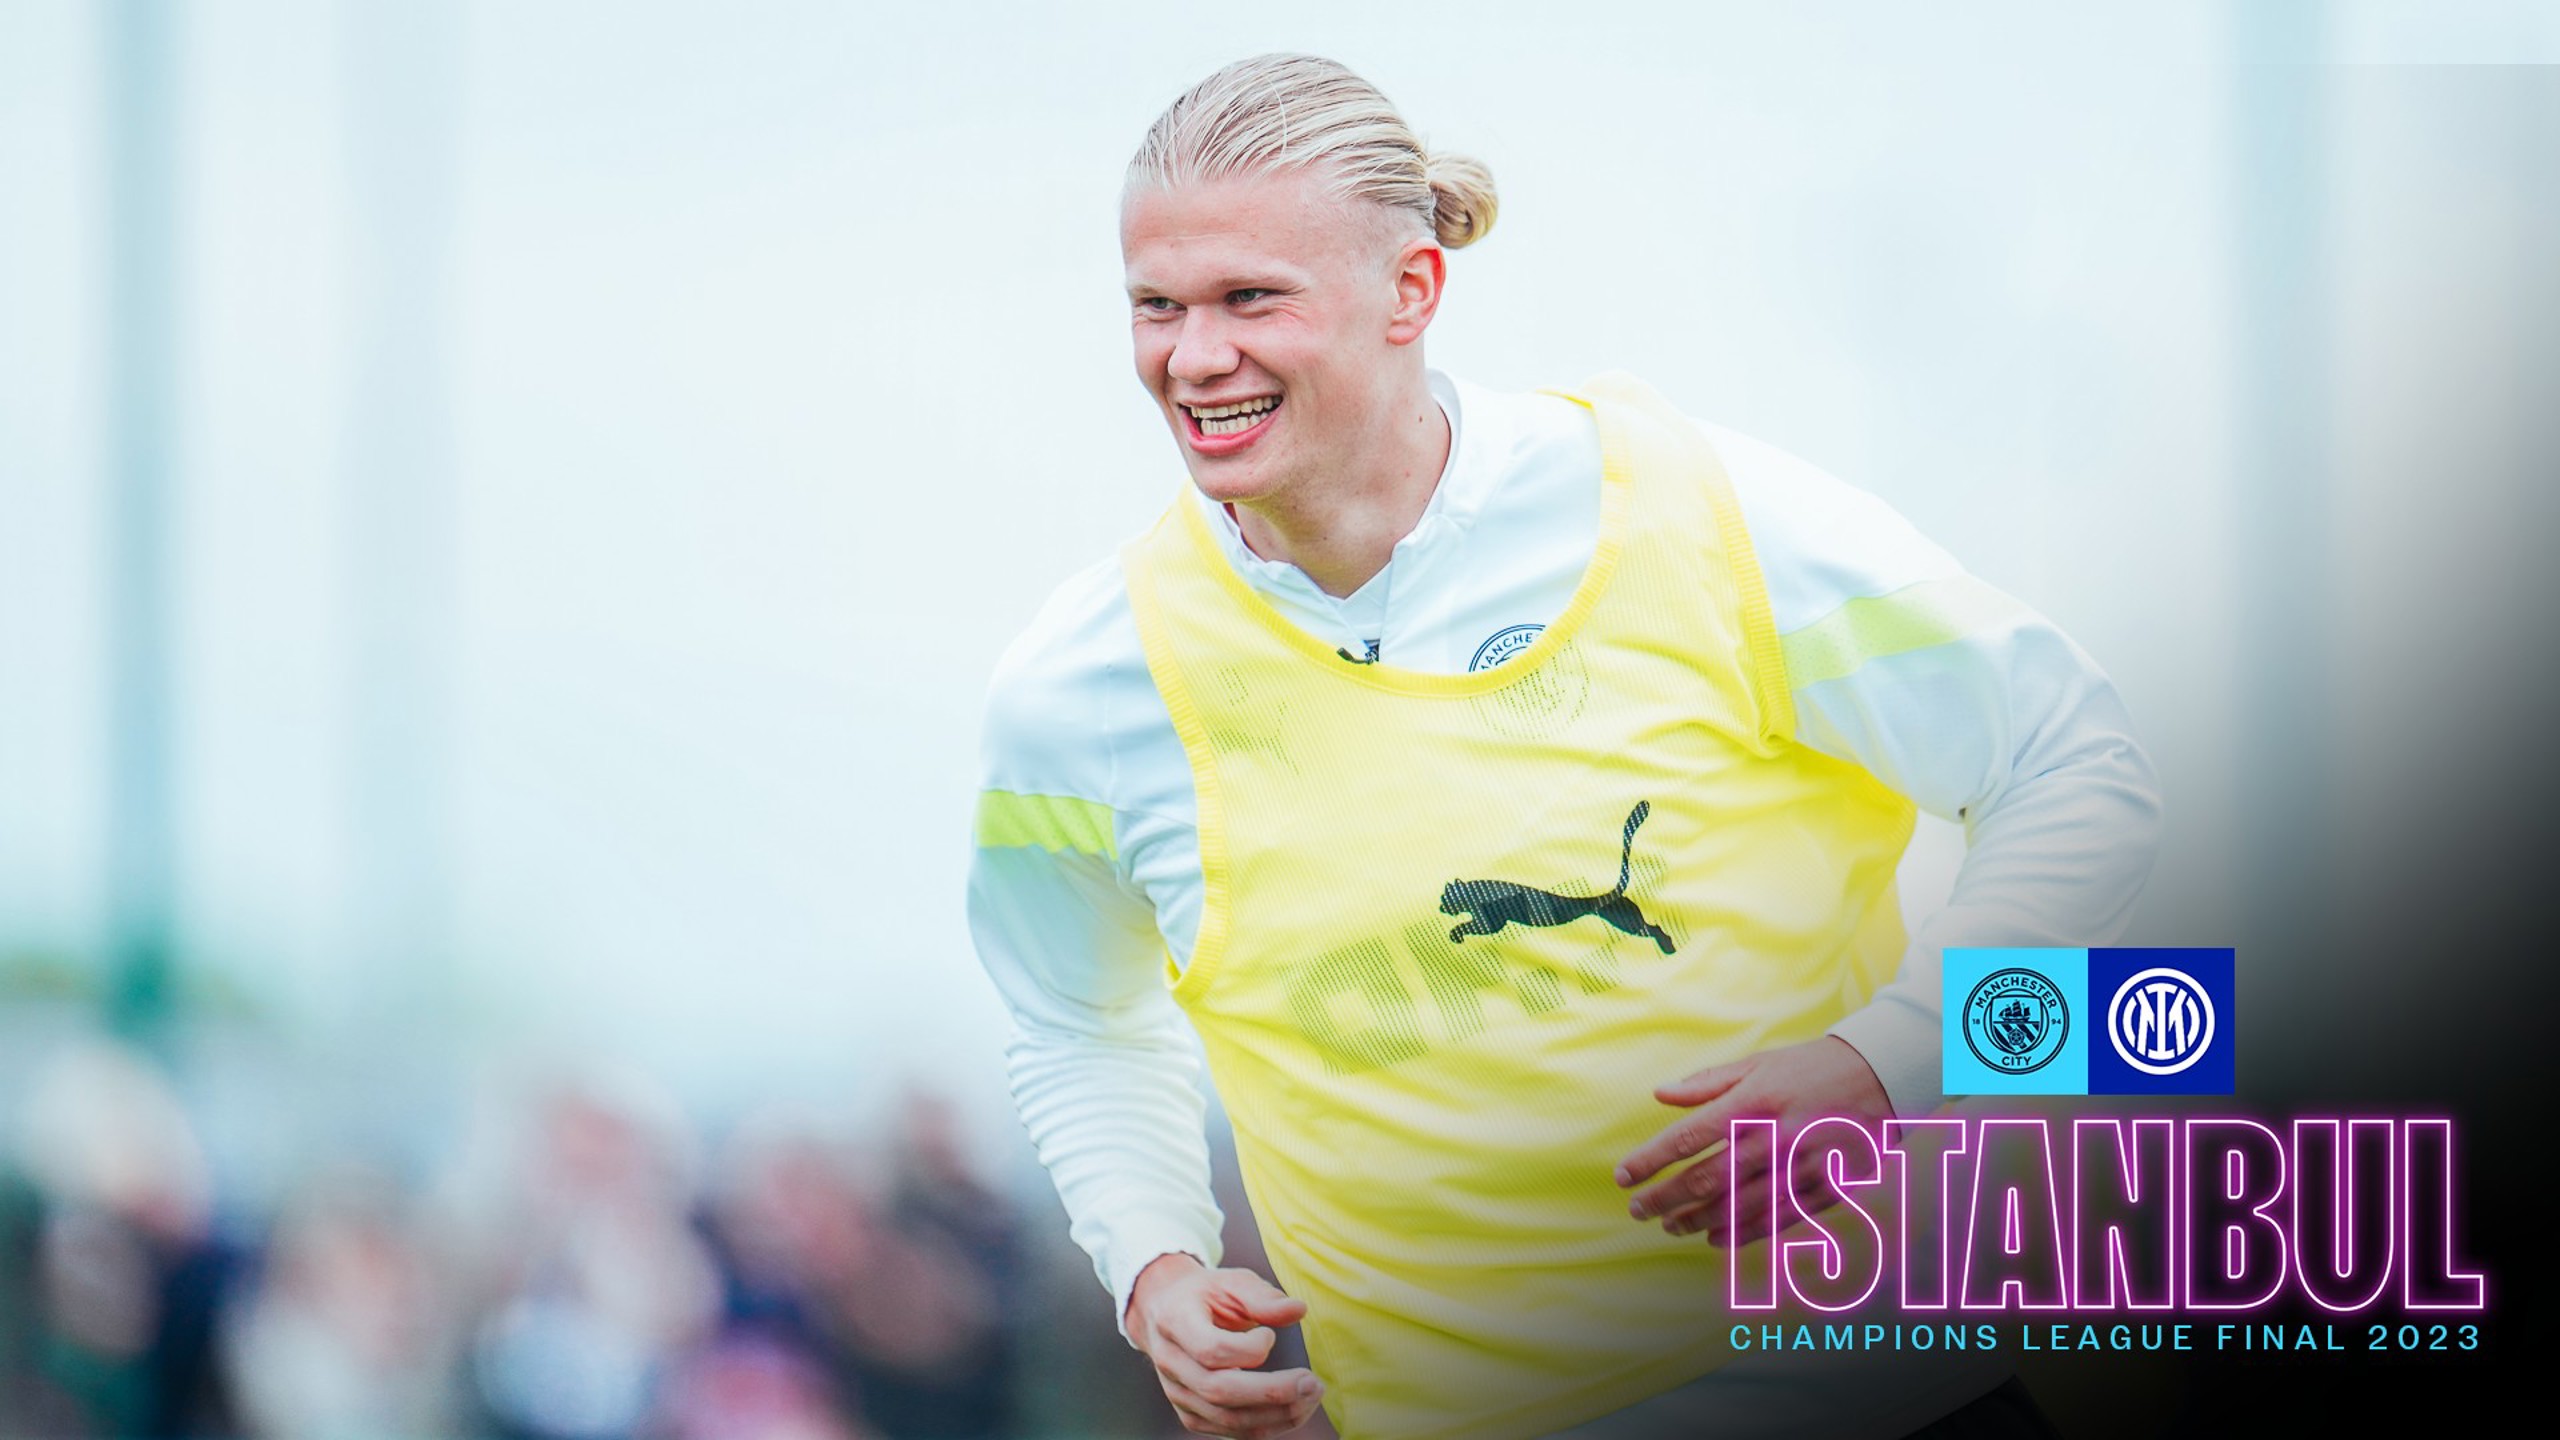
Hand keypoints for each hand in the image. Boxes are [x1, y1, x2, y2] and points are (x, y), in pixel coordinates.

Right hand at [1124, 1252, 1325, 1438]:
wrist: (1165, 1313)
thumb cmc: (1203, 1295)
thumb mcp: (1230, 1282)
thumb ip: (1262, 1297)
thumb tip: (1298, 1310)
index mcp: (1175, 1321)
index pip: (1210, 1350)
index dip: (1248, 1349)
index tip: (1270, 1335)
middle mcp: (1170, 1362)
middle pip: (1219, 1391)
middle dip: (1271, 1392)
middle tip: (1313, 1383)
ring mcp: (1177, 1393)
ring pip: (1227, 1418)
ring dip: (1276, 1414)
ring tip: (1311, 1397)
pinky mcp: (1190, 1413)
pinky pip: (1230, 1431)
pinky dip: (1266, 1426)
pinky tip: (1294, 1409)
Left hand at [1613, 1036, 1893, 1246]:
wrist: (1882, 1076)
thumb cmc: (1811, 1067)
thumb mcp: (1758, 1064)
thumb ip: (1707, 1084)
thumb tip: (1659, 1095)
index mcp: (1751, 1103)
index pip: (1686, 1138)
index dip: (1650, 1161)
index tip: (1623, 1176)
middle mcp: (1773, 1138)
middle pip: (1705, 1180)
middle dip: (1665, 1199)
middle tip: (1638, 1210)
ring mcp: (1800, 1167)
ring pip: (1736, 1207)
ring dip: (1696, 1220)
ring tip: (1670, 1227)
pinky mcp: (1825, 1188)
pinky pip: (1775, 1219)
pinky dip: (1740, 1232)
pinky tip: (1714, 1237)